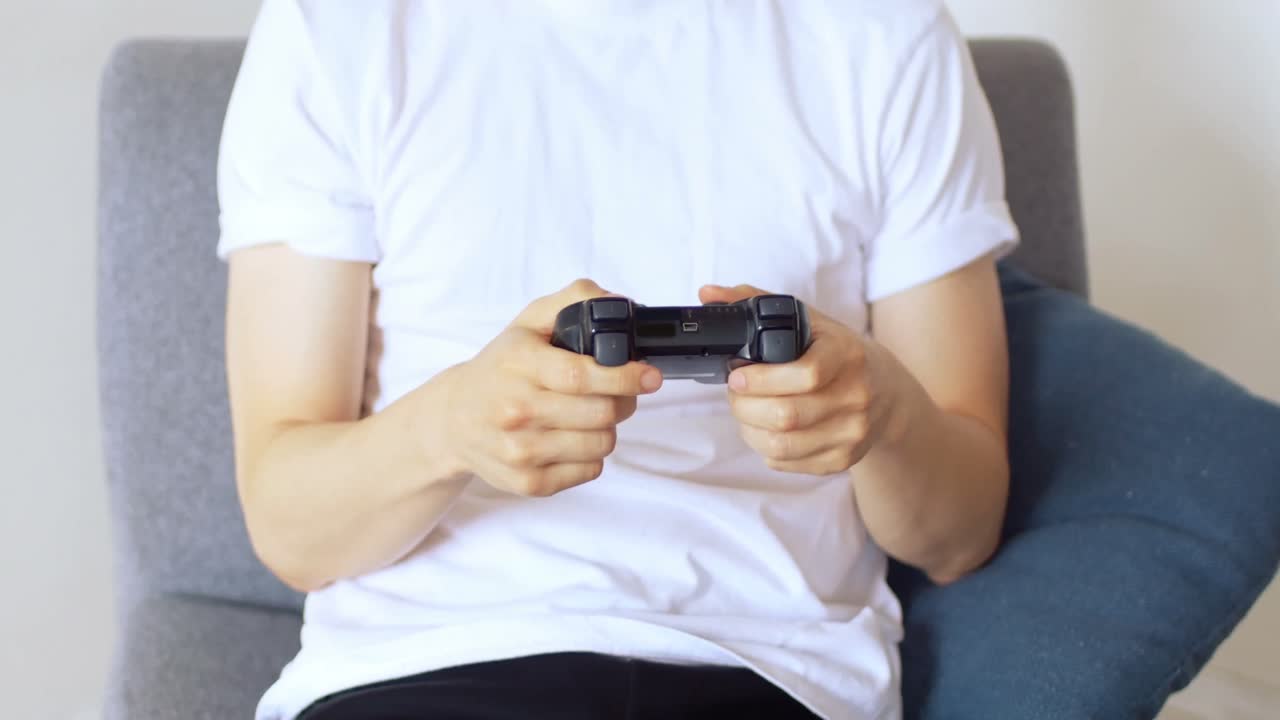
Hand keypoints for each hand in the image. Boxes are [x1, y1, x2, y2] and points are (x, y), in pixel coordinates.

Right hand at [441, 279, 662, 495]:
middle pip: (600, 413)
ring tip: (590, 414)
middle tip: (618, 392)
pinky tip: (573, 438)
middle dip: (623, 400)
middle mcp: (515, 410)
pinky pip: (589, 471)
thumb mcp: (528, 323)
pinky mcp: (527, 482)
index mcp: (517, 365)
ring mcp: (519, 451)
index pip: (581, 375)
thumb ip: (573, 300)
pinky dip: (591, 454)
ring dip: (607, 427)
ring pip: (601, 444)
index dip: (624, 376)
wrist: (453, 421)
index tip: (650, 376)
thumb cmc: (499, 369)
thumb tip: (618, 303)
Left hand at [700, 283, 895, 475]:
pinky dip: (764, 448)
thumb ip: (756, 302)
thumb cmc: (837, 353)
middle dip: (744, 406)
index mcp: (847, 354)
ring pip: (781, 445)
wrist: (887, 393)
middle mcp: (856, 396)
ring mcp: (851, 432)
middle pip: (786, 416)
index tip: (736, 376)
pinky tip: (765, 429)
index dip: (760, 380)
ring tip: (746, 411)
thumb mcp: (808, 321)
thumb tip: (708, 294)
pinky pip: (787, 463)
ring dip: (748, 429)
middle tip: (735, 394)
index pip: (807, 374)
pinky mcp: (842, 459)